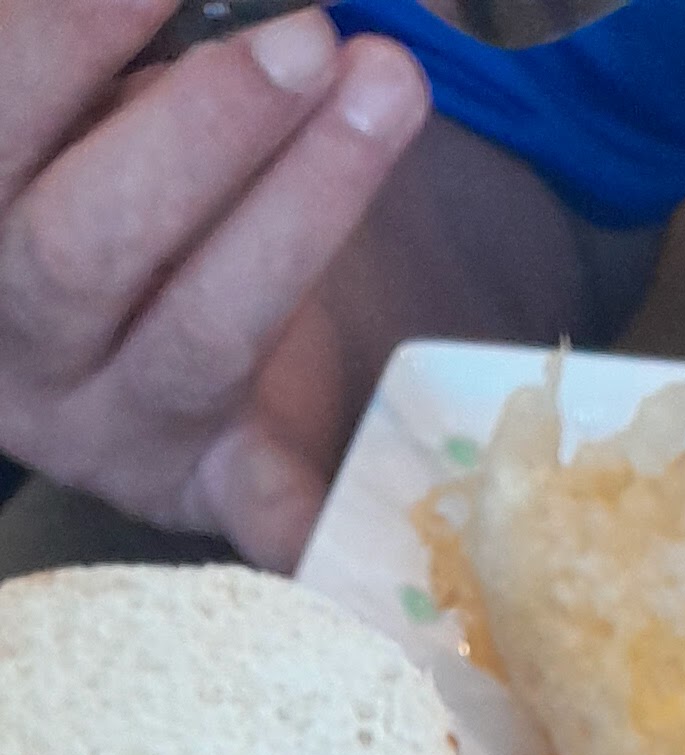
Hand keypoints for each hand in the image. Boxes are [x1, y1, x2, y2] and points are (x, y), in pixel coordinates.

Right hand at [0, 0, 429, 565]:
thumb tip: (250, 16)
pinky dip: (318, 512)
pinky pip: (266, 509)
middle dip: (208, 129)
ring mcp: (112, 424)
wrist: (88, 362)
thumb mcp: (82, 111)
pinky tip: (373, 515)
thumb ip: (116, 52)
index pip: (3, 116)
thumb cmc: (95, 180)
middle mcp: (18, 335)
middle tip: (308, 36)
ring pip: (200, 336)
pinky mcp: (208, 488)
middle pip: (89, 243)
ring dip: (304, 209)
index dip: (71, 38)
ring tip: (386, 87)